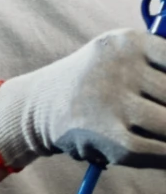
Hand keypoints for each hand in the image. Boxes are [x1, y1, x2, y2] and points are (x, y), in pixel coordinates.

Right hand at [0, 28, 165, 170]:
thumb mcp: (122, 56)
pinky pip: (157, 150)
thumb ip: (160, 65)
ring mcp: (113, 102)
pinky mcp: (110, 136)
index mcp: (128, 42)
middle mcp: (119, 68)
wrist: (40, 106)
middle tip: (164, 116)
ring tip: (160, 132)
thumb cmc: (94, 82)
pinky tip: (163, 151)